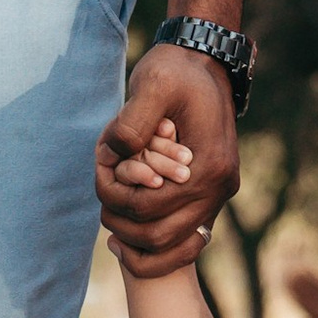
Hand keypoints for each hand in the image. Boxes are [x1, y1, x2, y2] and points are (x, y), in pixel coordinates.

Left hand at [96, 41, 238, 279]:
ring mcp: (218, 197)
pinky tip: (125, 238)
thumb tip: (114, 159)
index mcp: (208, 165)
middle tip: (101, 204)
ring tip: (110, 221)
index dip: (114, 196)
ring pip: (174, 249)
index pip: (149, 206)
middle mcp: (219, 189)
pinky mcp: (210, 199)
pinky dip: (156, 251)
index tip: (99, 172)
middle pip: (160, 235)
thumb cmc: (176, 72)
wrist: (206, 66)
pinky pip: (185, 243)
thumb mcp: (153, 85)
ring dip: (136, 243)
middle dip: (122, 222)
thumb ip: (132, 123)